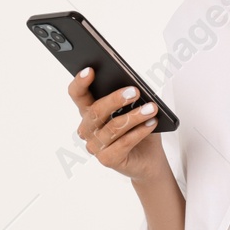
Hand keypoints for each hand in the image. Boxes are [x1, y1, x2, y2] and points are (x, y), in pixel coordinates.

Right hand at [69, 67, 166, 182]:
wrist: (148, 158)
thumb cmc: (139, 130)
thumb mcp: (135, 109)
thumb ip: (129, 97)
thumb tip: (133, 85)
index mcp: (89, 111)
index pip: (77, 94)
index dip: (80, 82)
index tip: (91, 70)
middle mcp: (88, 129)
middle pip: (95, 111)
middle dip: (116, 99)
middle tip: (134, 91)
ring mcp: (95, 146)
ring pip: (112, 127)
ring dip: (135, 116)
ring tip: (152, 109)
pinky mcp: (107, 159)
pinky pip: (123, 144)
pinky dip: (139, 132)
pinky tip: (151, 124)